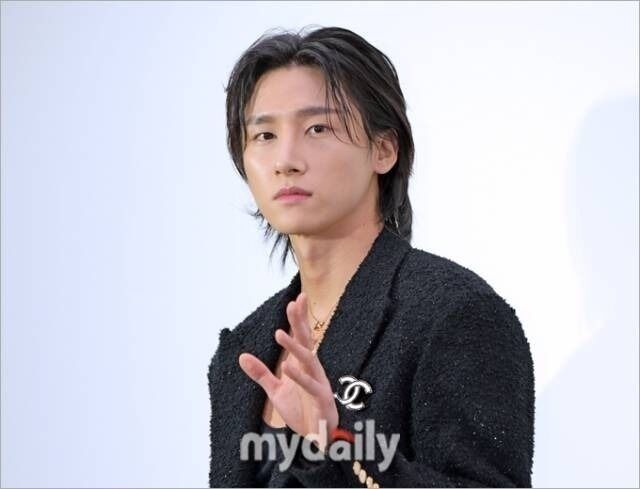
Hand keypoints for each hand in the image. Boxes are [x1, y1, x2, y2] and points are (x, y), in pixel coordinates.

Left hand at [238, 291, 338, 450]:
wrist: (317, 439)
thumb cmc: (302, 412)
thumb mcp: (277, 391)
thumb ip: (261, 374)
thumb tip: (242, 356)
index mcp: (303, 366)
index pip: (302, 338)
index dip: (298, 320)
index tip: (295, 299)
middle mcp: (313, 370)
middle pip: (307, 342)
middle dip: (299, 323)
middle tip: (293, 304)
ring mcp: (319, 383)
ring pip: (309, 360)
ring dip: (295, 346)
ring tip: (280, 333)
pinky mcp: (322, 399)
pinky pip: (311, 385)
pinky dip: (300, 376)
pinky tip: (287, 366)